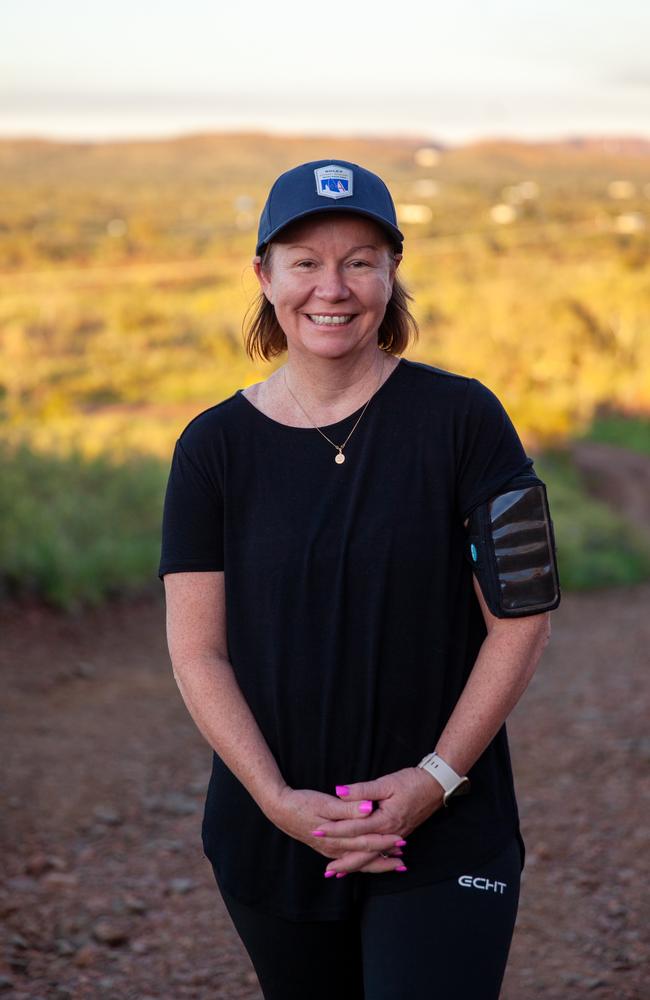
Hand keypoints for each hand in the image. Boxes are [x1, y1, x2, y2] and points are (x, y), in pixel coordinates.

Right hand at [265, 786, 406, 862]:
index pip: (366, 841)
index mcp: (336, 837)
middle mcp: (334, 848)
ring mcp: (330, 850)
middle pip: (365, 857)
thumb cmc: (302, 802)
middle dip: (385, 859)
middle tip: (404, 861)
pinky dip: (362, 863)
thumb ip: (348, 807)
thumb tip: (368, 809)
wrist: (279, 809)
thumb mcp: (325, 802)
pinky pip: (349, 860)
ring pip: (358, 862)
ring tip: (394, 865)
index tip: (402, 841)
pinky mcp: (327, 847)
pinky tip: (369, 863)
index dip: (385, 841)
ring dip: (376, 863)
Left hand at [316, 767, 444, 875]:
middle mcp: (391, 833)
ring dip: (356, 866)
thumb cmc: (413, 782)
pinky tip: (363, 863)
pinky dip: (370, 861)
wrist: (437, 785)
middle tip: (326, 870)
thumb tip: (340, 792)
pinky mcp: (399, 834)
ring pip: (373, 856)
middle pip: (363, 852)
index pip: (354, 828)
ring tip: (339, 873)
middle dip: (344, 860)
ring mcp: (396, 836)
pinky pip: (381, 853)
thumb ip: (362, 790)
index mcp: (385, 820)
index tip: (318, 830)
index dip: (335, 830)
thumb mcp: (386, 782)